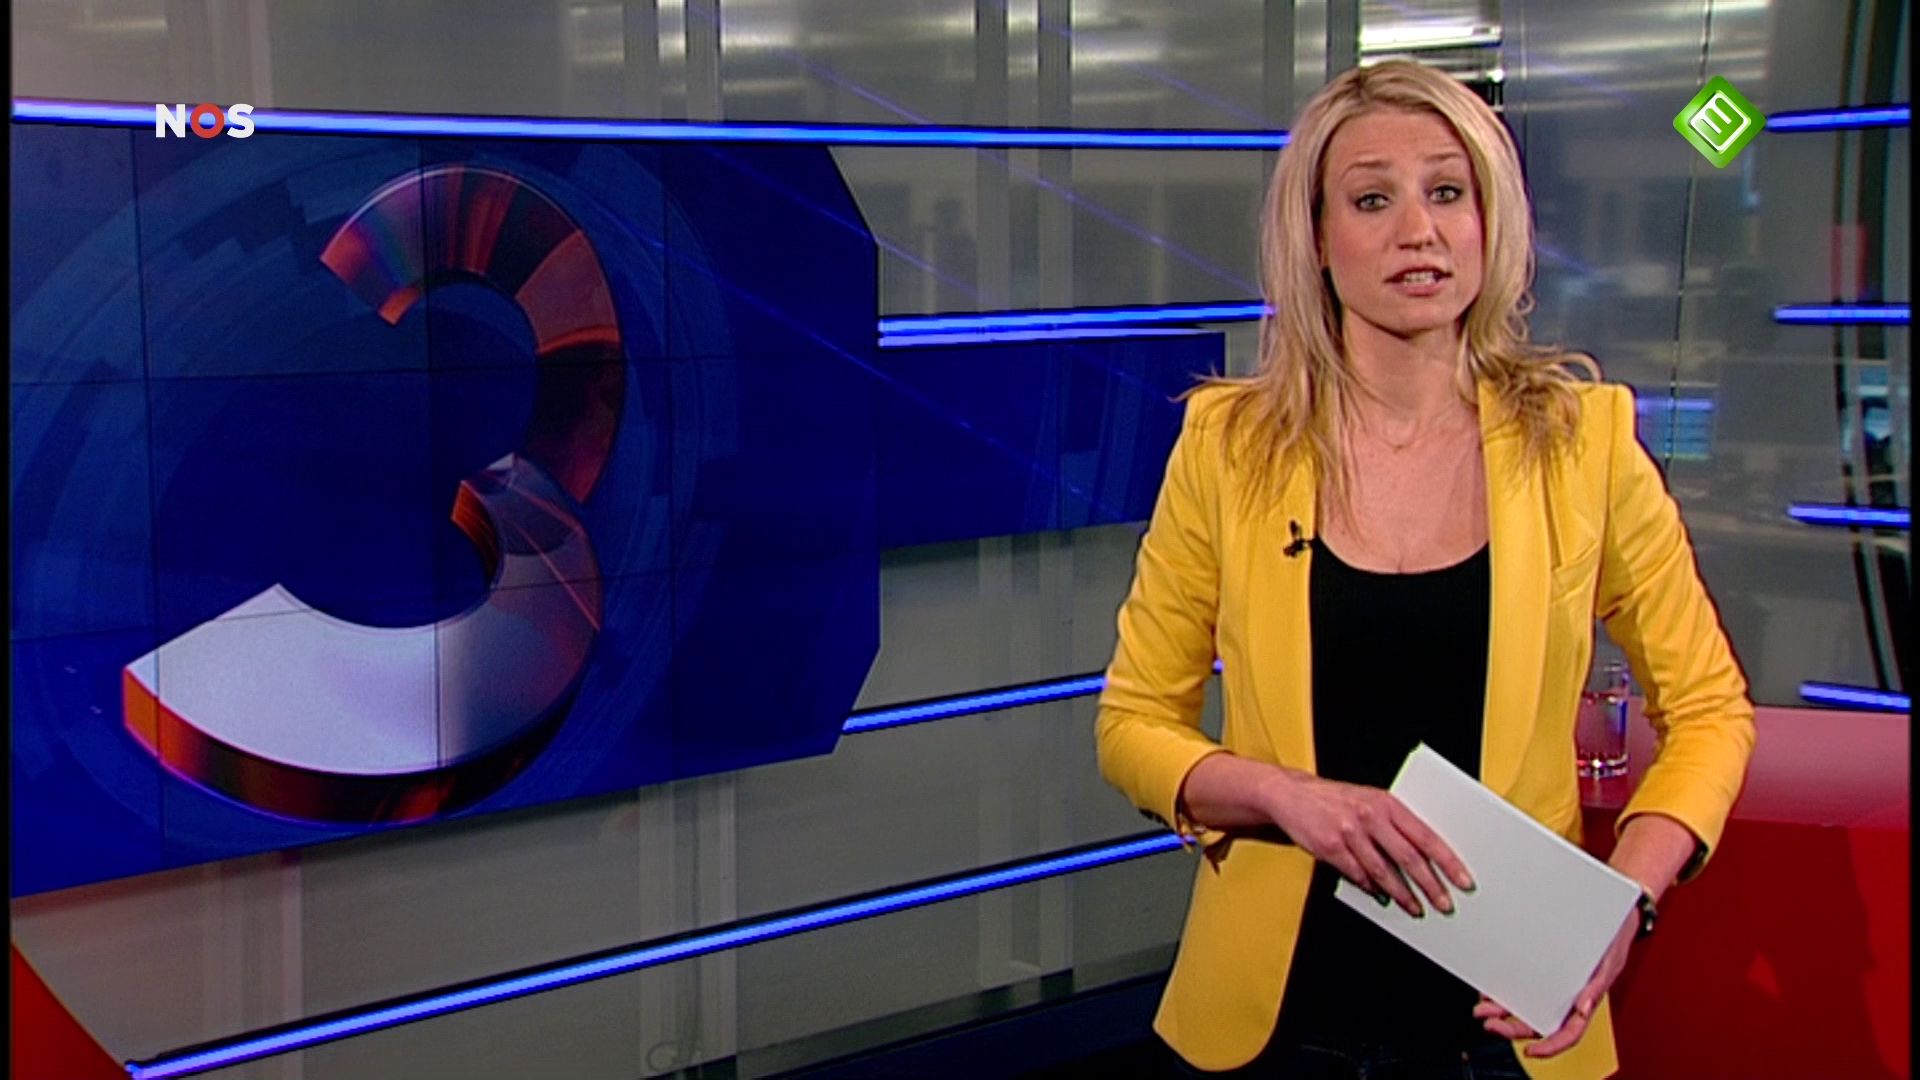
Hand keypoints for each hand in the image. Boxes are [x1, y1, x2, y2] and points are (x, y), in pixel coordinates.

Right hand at [1262, 772, 1473, 917]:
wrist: (1292, 794)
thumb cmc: (1336, 800)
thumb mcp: (1371, 800)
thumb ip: (1396, 825)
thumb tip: (1426, 857)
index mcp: (1387, 803)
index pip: (1427, 836)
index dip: (1448, 861)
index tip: (1463, 881)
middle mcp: (1370, 816)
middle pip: (1409, 858)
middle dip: (1431, 886)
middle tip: (1444, 904)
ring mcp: (1349, 832)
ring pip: (1384, 872)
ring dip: (1403, 895)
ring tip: (1415, 908)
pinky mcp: (1330, 847)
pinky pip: (1357, 875)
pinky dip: (1371, 888)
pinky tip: (1381, 896)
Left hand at [1473, 907, 1637, 1055]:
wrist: (1612, 910)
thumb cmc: (1614, 937)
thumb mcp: (1610, 960)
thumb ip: (1598, 986)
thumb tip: (1583, 1009)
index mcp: (1585, 1002)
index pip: (1568, 1033)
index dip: (1550, 1047)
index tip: (1531, 1051)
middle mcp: (1565, 997)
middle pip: (1538, 1023)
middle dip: (1511, 1028)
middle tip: (1489, 1023)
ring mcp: (1551, 984)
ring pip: (1524, 1006)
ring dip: (1502, 1011)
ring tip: (1482, 1007)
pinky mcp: (1539, 967)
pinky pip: (1519, 984)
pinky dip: (1503, 989)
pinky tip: (1489, 988)